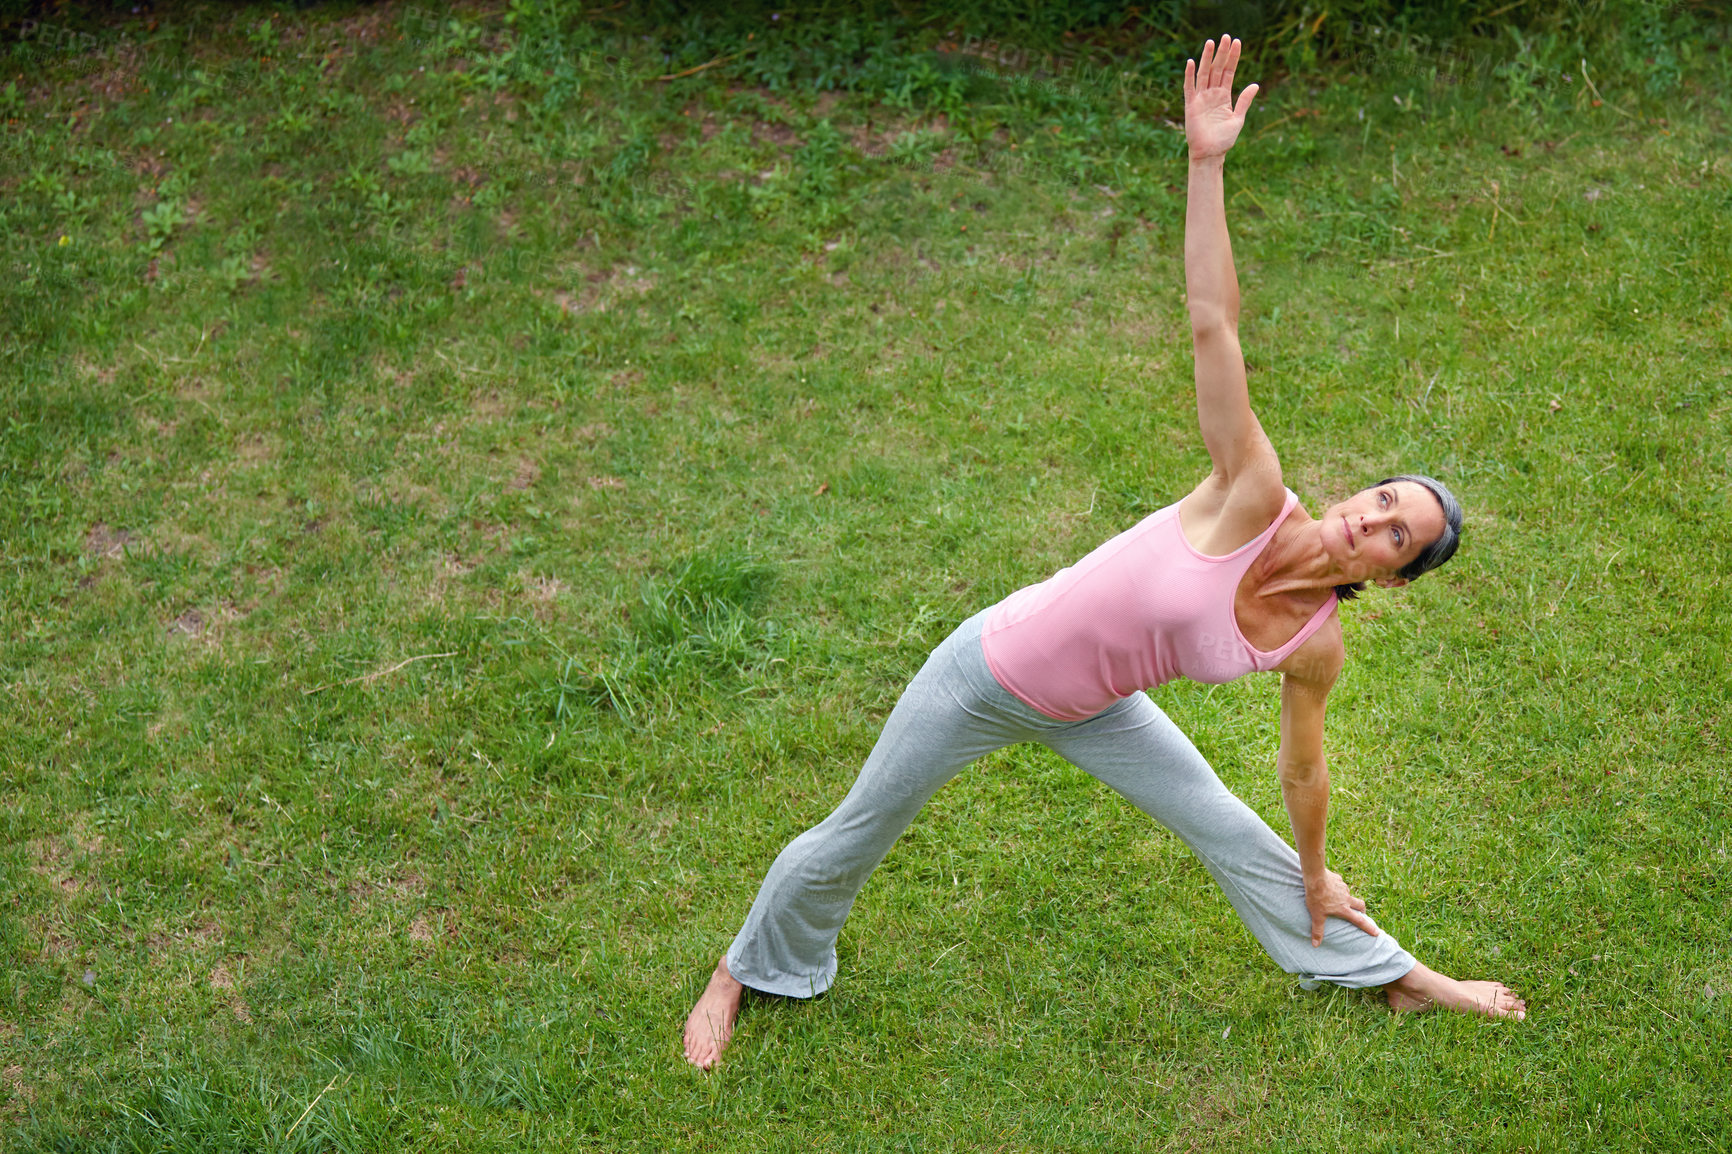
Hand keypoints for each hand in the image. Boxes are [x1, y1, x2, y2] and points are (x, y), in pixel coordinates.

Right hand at [1184, 36, 1259, 160]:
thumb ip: (1245, 101)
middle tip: (1226, 36)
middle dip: (1222, 53)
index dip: (1233, 57)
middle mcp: (1212, 94)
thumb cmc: (1224, 140)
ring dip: (1207, 58)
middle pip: (1217, 69)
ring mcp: (1201, 99)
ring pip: (1204, 74)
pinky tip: (1192, 62)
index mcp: (1224, 96)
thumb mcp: (1238, 119)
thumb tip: (1255, 84)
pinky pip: (1189, 88)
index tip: (1237, 42)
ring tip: (1211, 42)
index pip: (1229, 72)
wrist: (1210, 154)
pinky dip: (1190, 75)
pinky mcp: (1191, 106)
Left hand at [1304, 868, 1379, 945]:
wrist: (1315, 877)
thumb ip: (1317, 930)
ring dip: (1346, 897)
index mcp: (1343, 909)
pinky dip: (1337, 887)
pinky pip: (1340, 884)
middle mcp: (1346, 898)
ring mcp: (1343, 887)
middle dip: (1362, 909)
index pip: (1359, 920)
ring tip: (1337, 899)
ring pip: (1348, 894)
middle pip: (1360, 904)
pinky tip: (1329, 887)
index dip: (1368, 927)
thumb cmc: (1316, 897)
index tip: (1376, 932)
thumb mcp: (1316, 916)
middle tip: (1361, 912)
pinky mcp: (1338, 879)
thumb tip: (1316, 945)